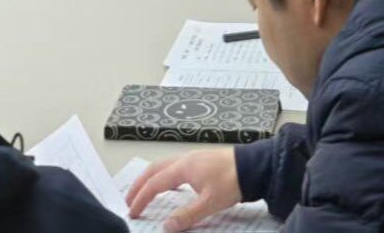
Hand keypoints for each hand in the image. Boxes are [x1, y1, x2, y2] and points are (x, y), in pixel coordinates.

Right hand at [126, 149, 240, 232]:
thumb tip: (167, 227)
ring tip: (144, 192)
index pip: (154, 184)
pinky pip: (174, 167)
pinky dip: (165, 176)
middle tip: (129, 200)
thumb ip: (187, 215)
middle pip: (153, 170)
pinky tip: (171, 186)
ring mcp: (192, 158)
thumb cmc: (232, 181)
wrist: (254, 166)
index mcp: (183, 167)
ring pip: (163, 166)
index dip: (141, 198)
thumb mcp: (210, 203)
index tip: (132, 211)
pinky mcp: (201, 161)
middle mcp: (184, 159)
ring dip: (151, 179)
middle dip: (139, 185)